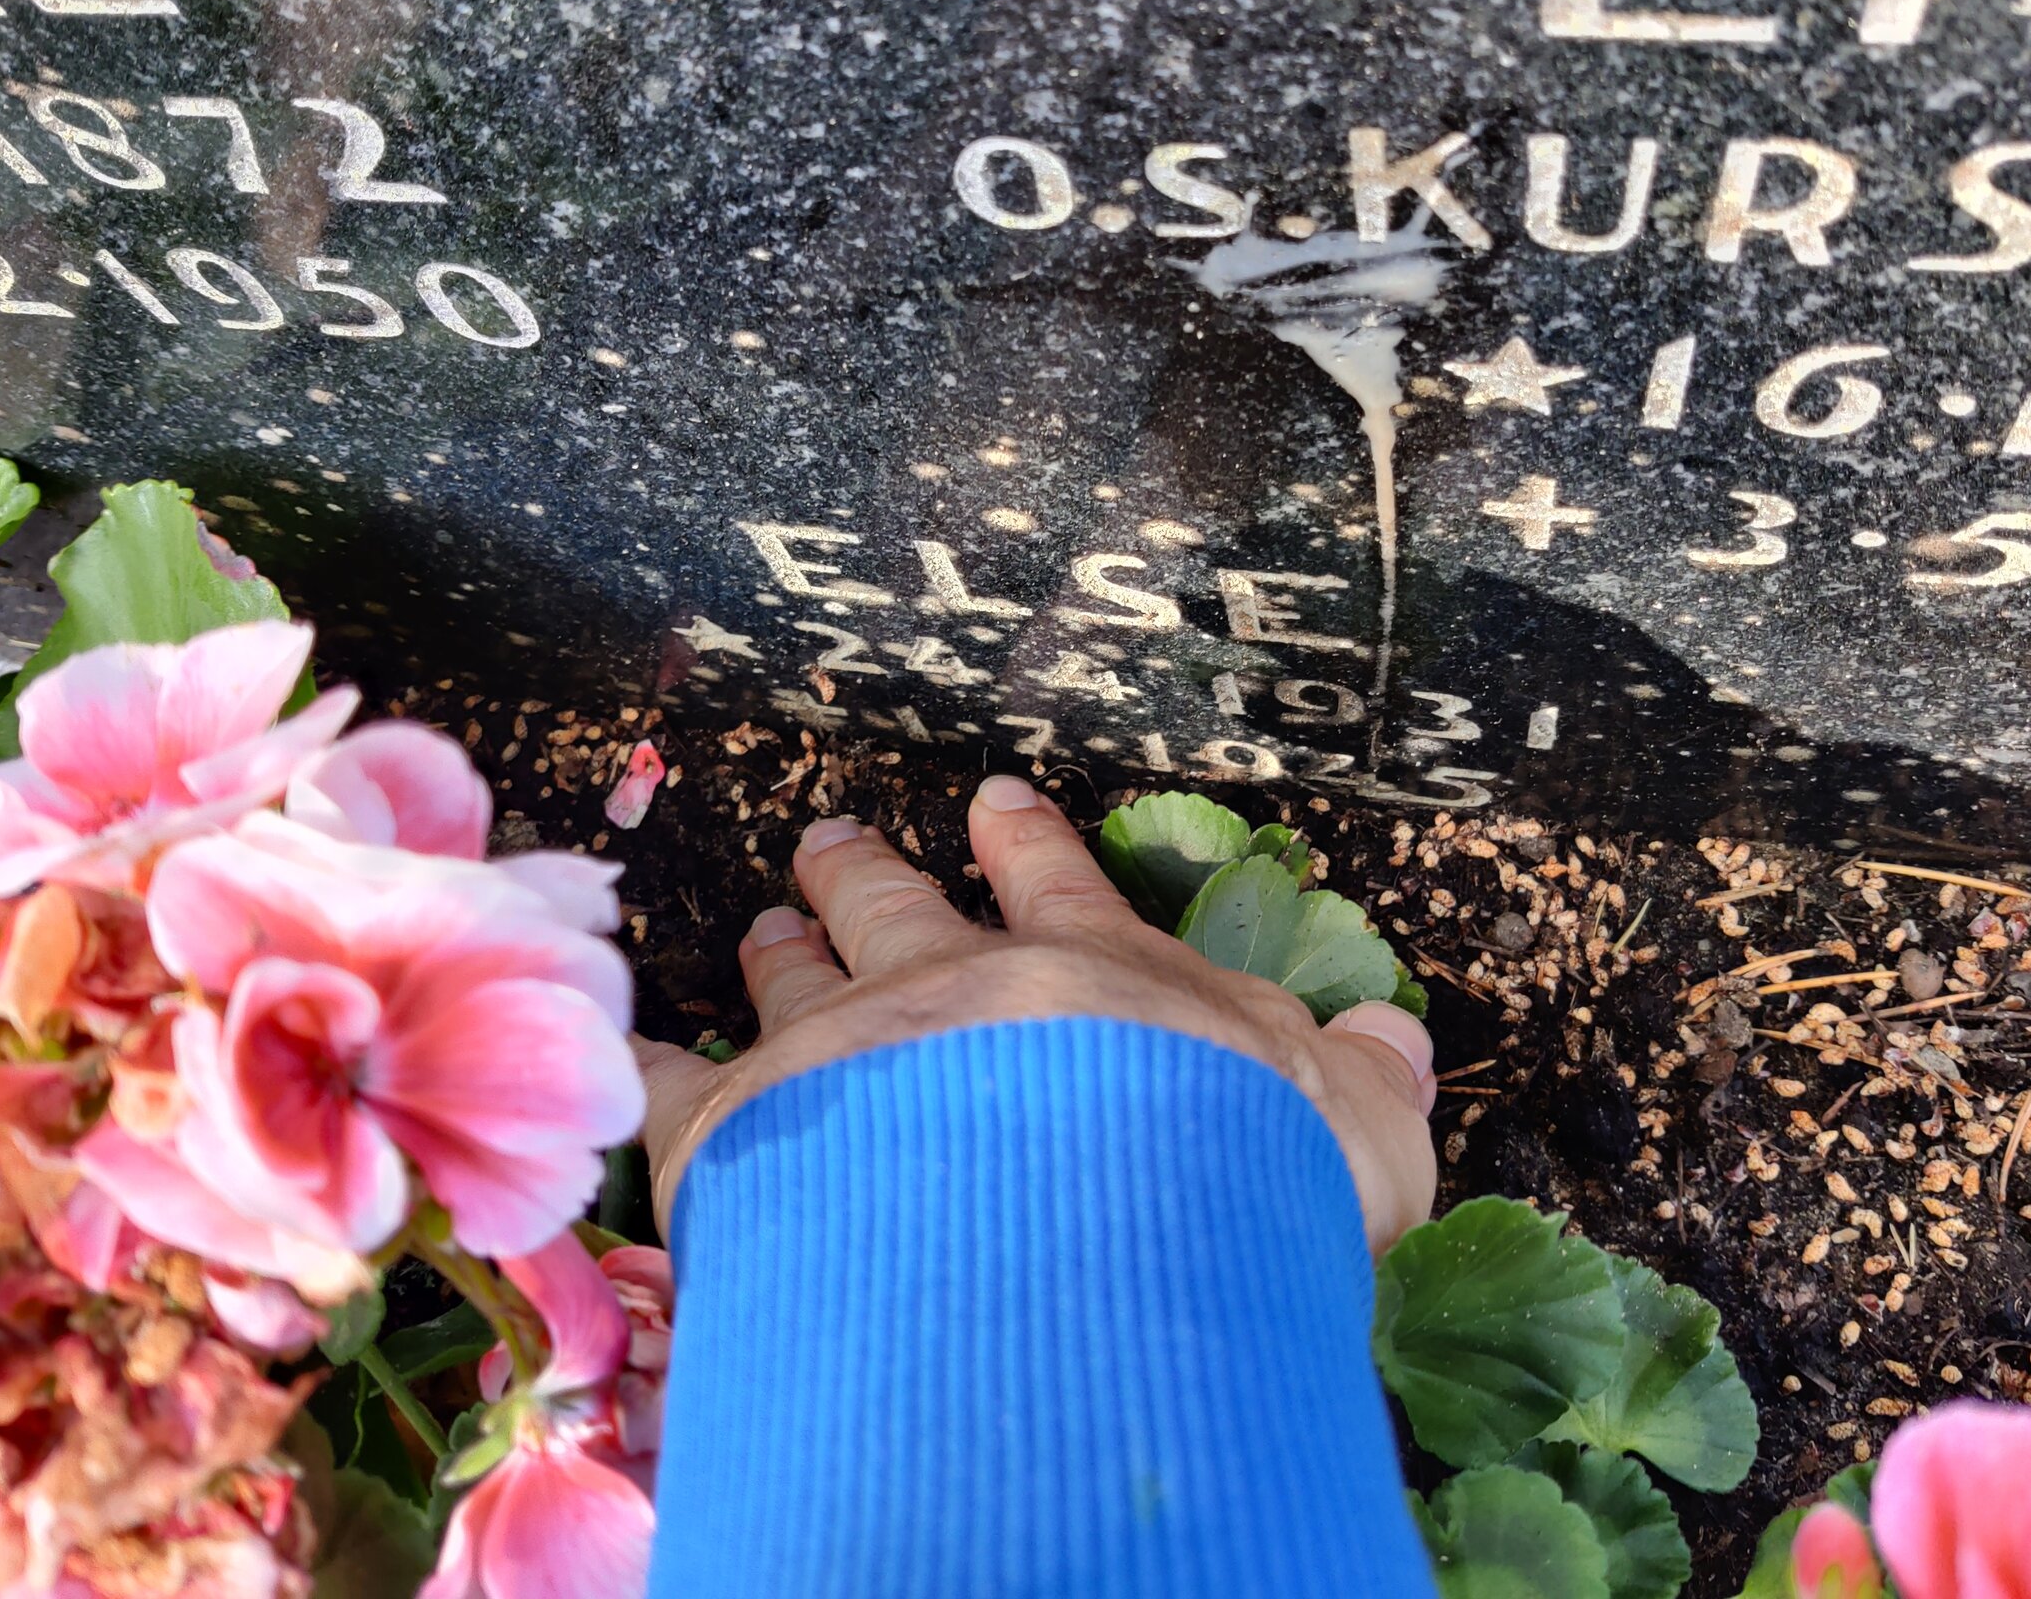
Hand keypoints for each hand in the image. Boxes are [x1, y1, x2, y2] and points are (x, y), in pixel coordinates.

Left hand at [633, 775, 1439, 1254]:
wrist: (1102, 1232)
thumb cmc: (1249, 1180)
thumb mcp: (1357, 1134)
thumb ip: (1367, 1086)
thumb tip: (1398, 1041)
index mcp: (1093, 972)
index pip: (1054, 886)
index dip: (1023, 843)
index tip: (989, 799)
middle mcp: (959, 984)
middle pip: (895, 908)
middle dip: (863, 869)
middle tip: (829, 837)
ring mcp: (844, 1047)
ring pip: (798, 975)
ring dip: (781, 947)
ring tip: (763, 925)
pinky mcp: (749, 1129)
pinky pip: (678, 1087)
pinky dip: (654, 1065)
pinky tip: (632, 1049)